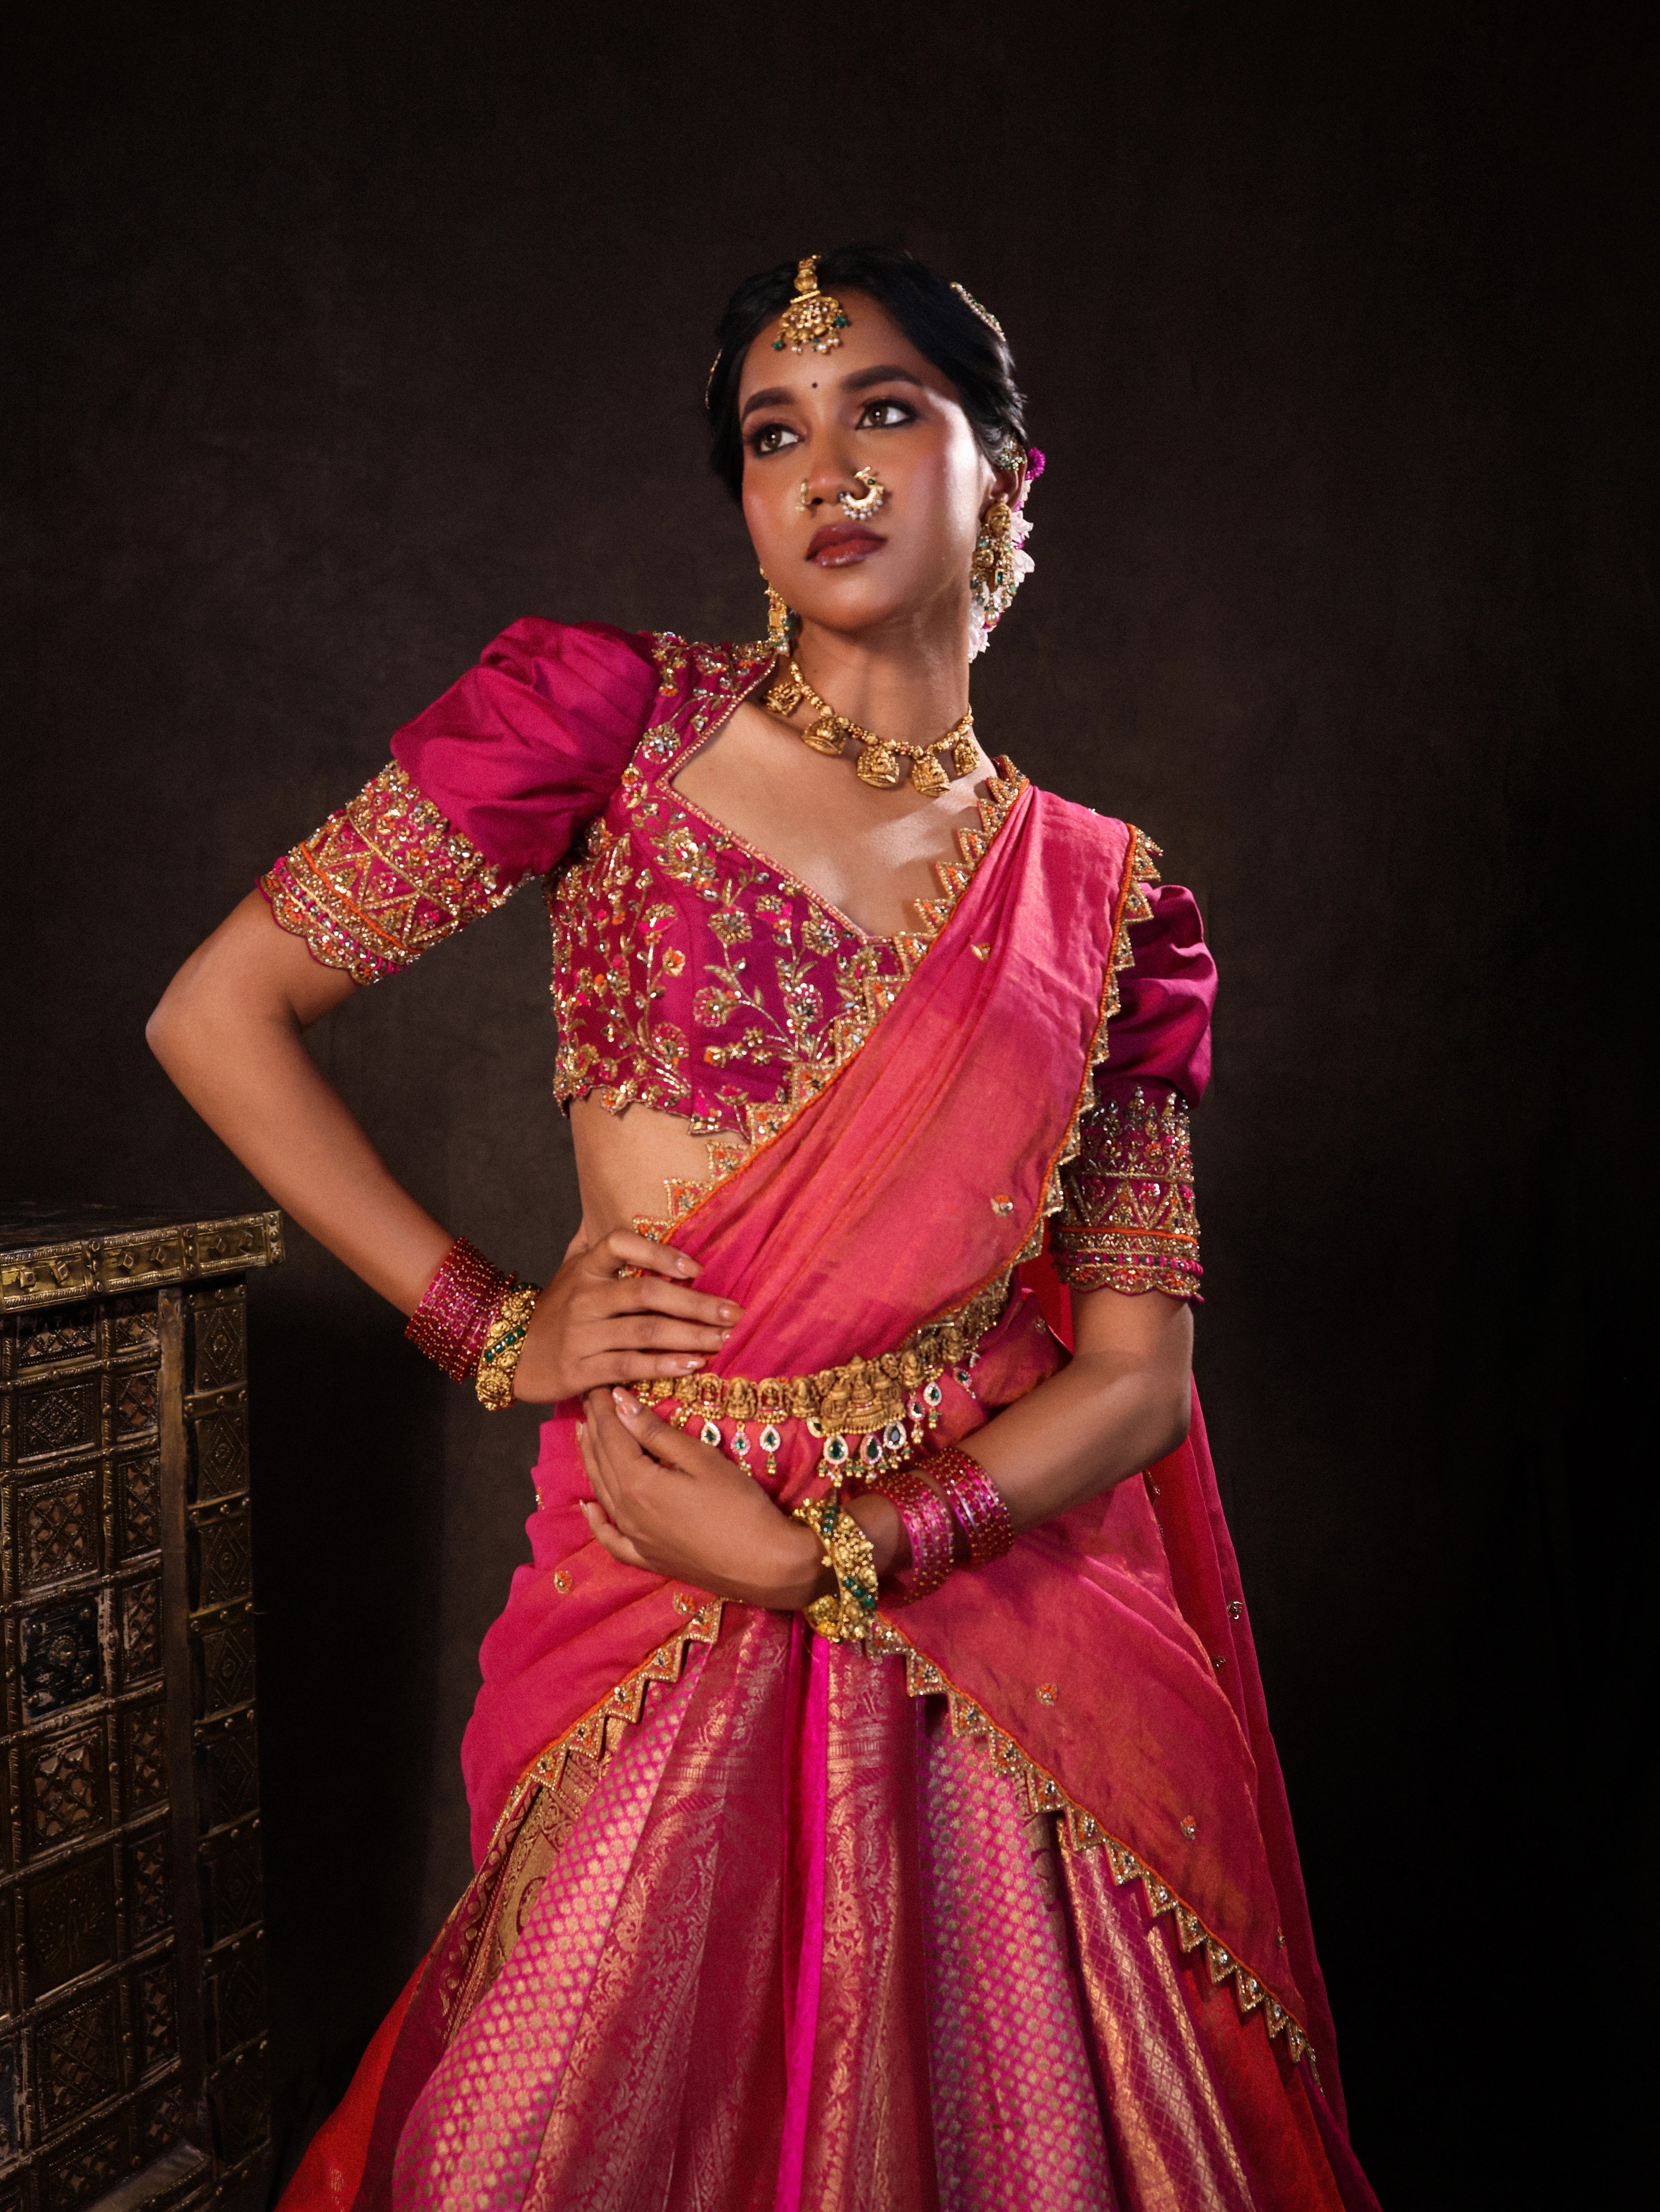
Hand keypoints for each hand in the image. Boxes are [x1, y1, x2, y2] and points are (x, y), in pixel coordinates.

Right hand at [511, 1228, 742, 1404]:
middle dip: (696, 1303)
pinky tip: (693, 1365)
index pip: (619, 1243)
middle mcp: (584, 1297)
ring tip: (724, 1338)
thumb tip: (609, 1194)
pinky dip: (664, 1366)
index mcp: (585, 1267)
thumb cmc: (555, 1309)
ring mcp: (582, 1334)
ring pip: (645, 1331)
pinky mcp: (582, 1369)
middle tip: (733, 1311)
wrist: (511, 1353)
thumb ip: (594, 1237)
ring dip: (690, 1337)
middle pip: (646, 1293)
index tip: (697, 1267)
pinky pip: (630, 1365)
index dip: (659, 1252)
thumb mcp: (569, 1267)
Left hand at [578, 1387, 824, 1609]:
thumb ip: (656, 1432)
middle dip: (595, 1426)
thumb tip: (619, 1403)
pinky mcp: (647, 1558)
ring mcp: (635, 1538)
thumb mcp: (701, 1459)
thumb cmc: (739, 1506)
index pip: (612, 1435)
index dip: (603, 1407)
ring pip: (601, 1492)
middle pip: (602, 1460)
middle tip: (590, 1398)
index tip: (598, 1384)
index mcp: (638, 1482)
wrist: (764, 1565)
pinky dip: (595, 1521)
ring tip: (585, 1433)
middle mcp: (626, 1511)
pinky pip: (610, 1538)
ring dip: (591, 1460)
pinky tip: (588, 1507)